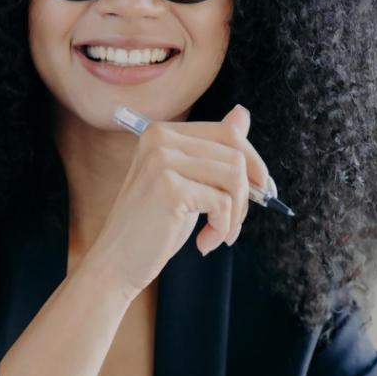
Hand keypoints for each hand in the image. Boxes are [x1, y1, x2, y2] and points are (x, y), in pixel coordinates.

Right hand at [82, 104, 272, 298]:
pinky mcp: (170, 189)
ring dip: (234, 215)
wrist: (117, 262)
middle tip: (232, 224)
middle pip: (235, 155)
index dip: (253, 163)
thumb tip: (243, 112)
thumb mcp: (187, 182)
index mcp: (161, 132)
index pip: (228, 133)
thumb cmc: (154, 226)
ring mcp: (162, 162)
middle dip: (245, 195)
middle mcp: (160, 139)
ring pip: (234, 178)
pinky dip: (221, 229)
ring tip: (217, 235)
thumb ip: (212, 149)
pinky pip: (223, 203)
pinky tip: (203, 244)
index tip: (260, 192)